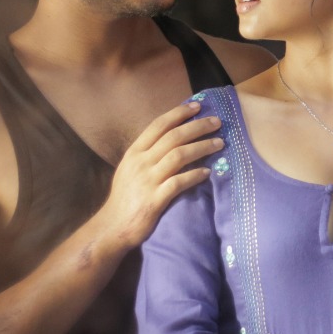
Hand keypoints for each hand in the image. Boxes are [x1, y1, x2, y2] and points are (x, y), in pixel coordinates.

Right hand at [101, 100, 222, 249]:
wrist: (112, 227)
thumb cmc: (125, 198)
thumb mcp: (130, 169)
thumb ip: (148, 154)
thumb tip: (172, 139)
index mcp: (134, 152)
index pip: (158, 125)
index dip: (178, 114)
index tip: (197, 106)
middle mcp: (140, 163)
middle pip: (173, 137)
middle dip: (197, 126)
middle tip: (217, 121)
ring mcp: (147, 181)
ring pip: (178, 156)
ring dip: (202, 147)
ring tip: (219, 143)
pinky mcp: (154, 200)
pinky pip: (178, 183)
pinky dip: (195, 175)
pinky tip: (208, 172)